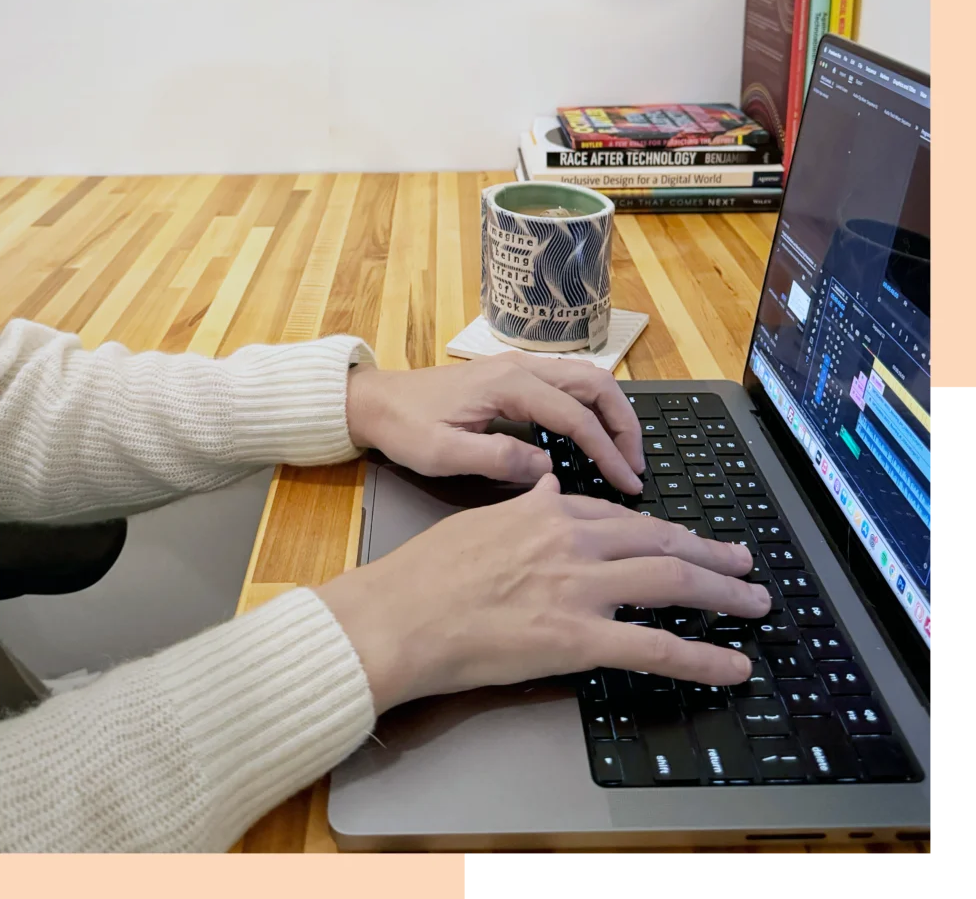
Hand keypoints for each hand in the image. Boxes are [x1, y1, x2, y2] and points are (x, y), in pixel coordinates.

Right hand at [315, 475, 768, 714]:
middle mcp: (574, 541)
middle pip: (661, 542)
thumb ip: (526, 507)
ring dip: (722, 593)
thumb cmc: (427, 572)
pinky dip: (701, 658)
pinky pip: (654, 647)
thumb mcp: (480, 519)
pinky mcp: (577, 639)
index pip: (624, 516)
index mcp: (549, 512)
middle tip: (743, 562)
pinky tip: (732, 665)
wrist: (398, 615)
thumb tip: (551, 488)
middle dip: (710, 553)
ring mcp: (580, 589)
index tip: (686, 538)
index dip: (664, 529)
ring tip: (754, 601)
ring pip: (672, 582)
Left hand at [346, 352, 643, 493]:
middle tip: (636, 466)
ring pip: (587, 379)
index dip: (606, 450)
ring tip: (625, 453)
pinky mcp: (515, 376)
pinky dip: (593, 407)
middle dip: (624, 424)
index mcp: (508, 385)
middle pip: (595, 385)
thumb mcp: (442, 453)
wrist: (375, 401)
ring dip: (612, 413)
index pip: (575, 416)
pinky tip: (596, 435)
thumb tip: (548, 469)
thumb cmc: (405, 427)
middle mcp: (521, 368)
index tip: (626, 482)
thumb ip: (497, 459)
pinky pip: (569, 385)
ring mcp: (519, 368)